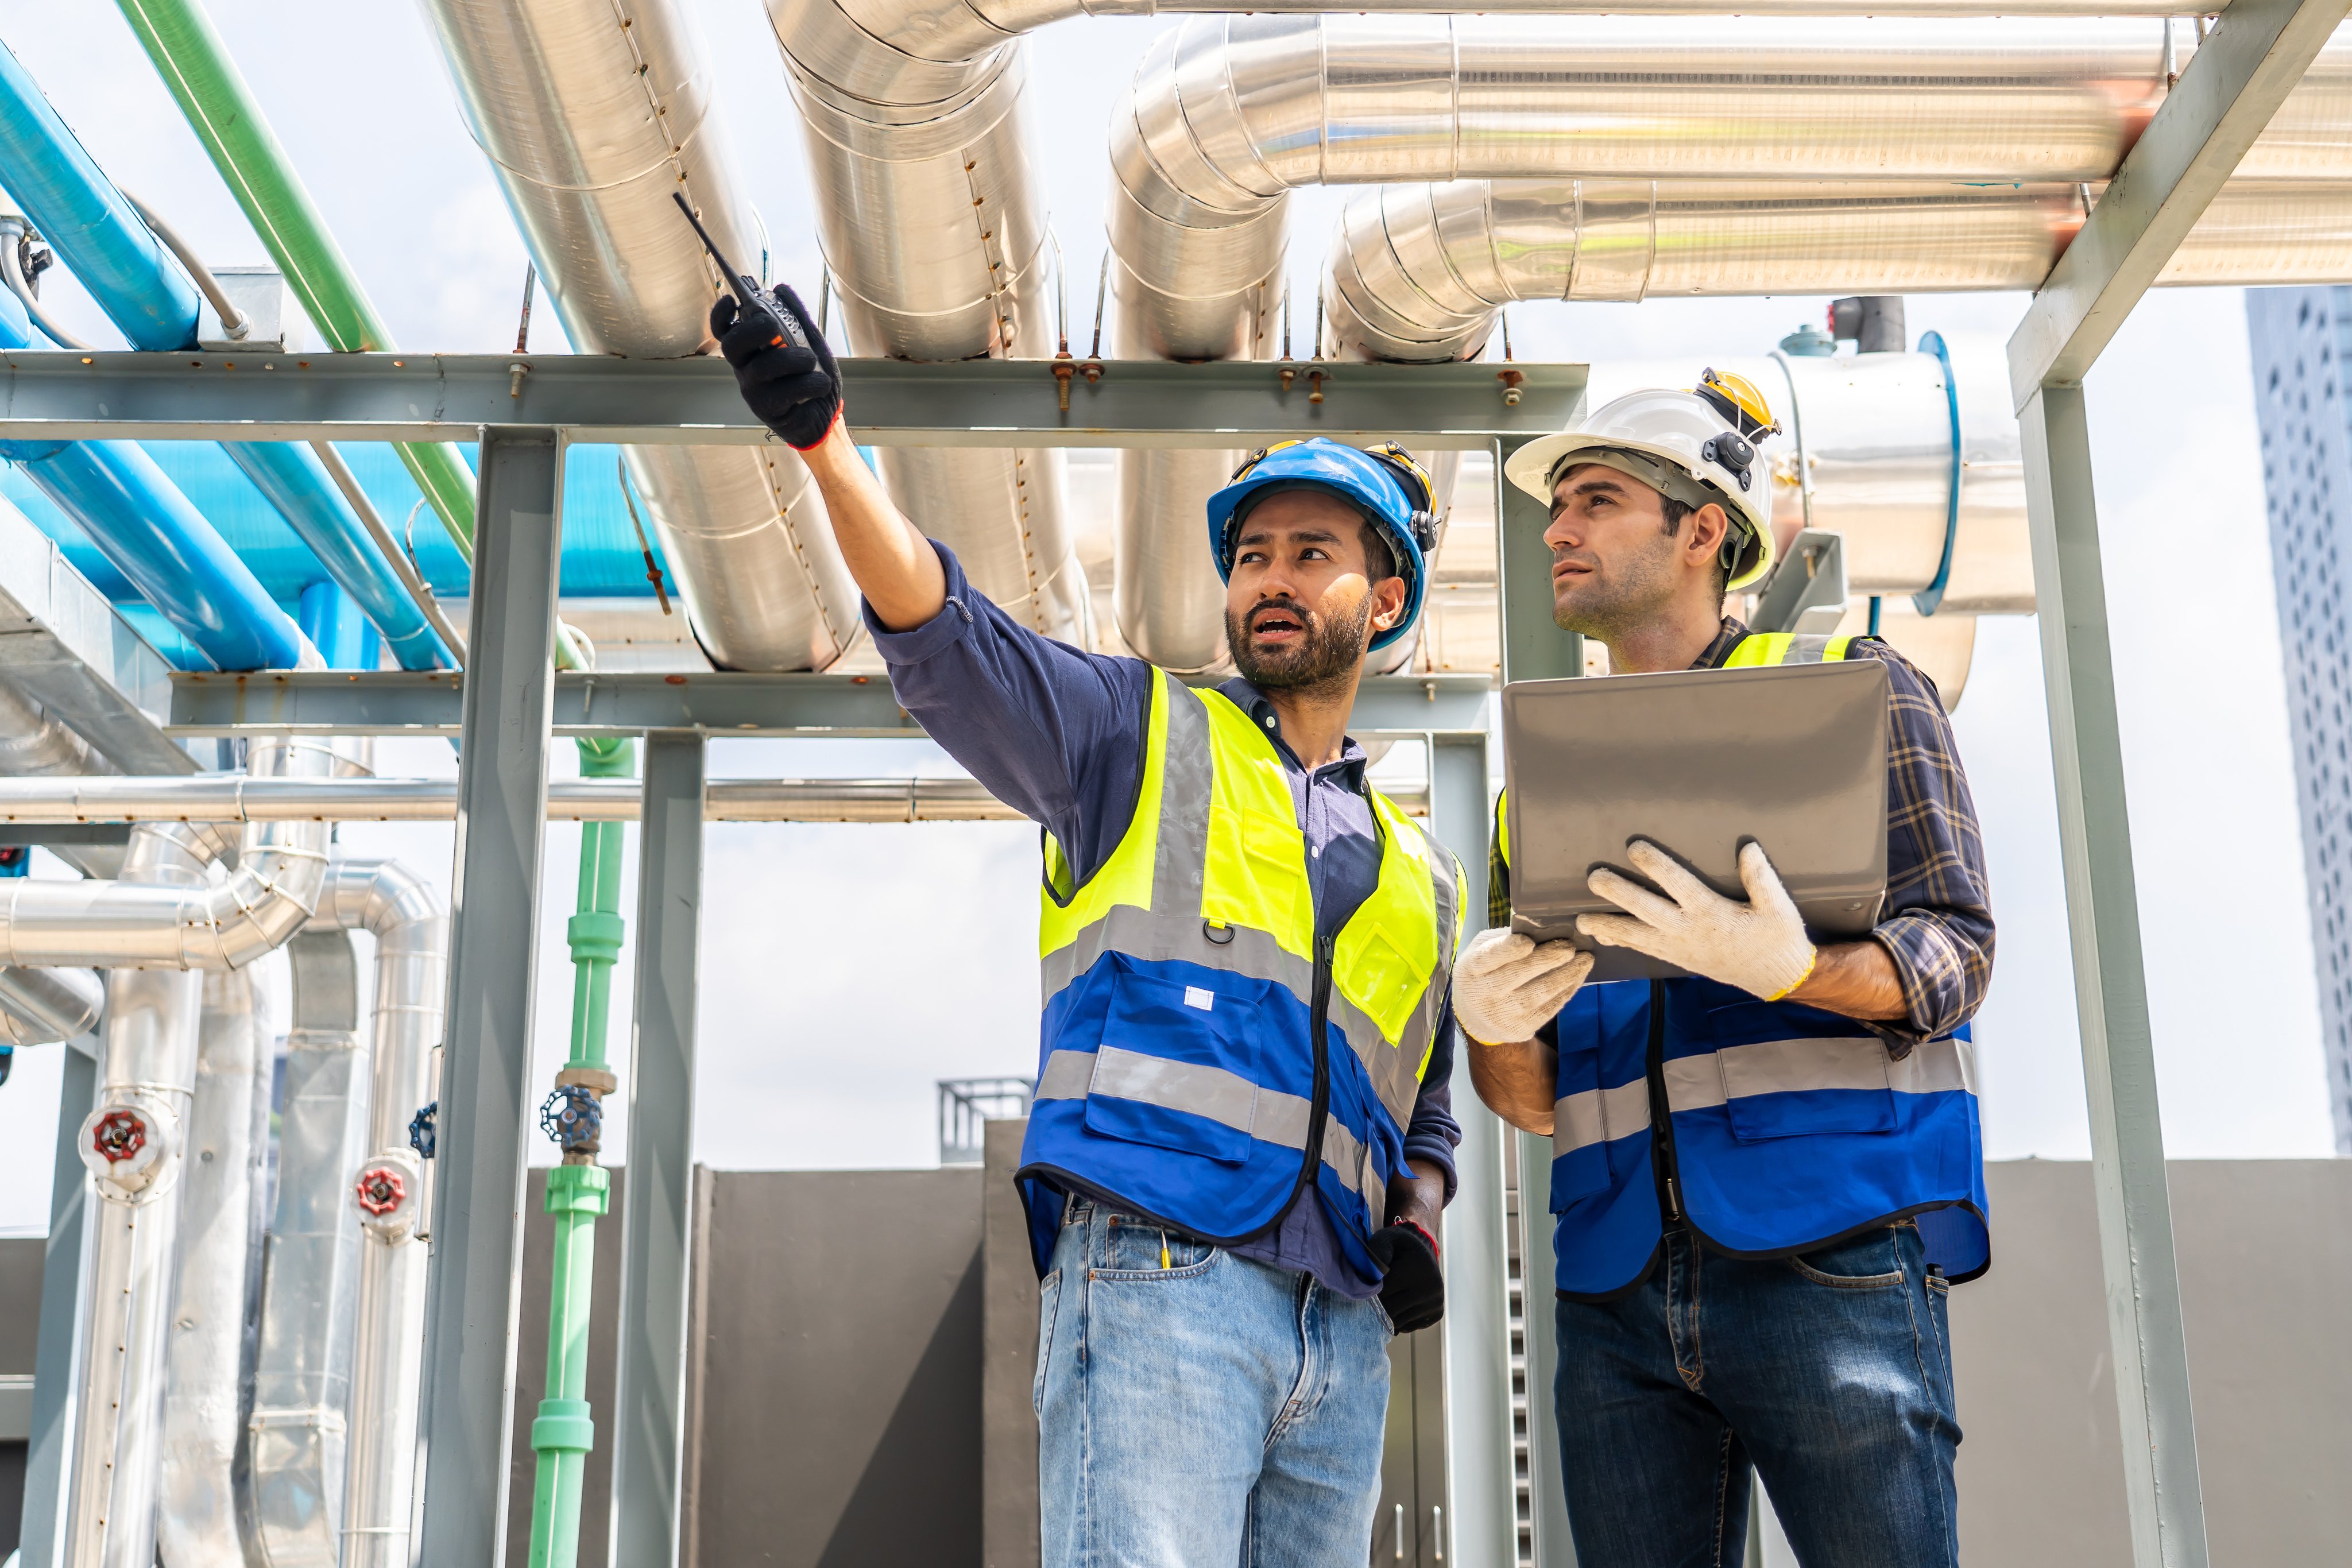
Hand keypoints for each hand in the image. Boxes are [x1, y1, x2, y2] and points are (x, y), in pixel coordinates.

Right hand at [711, 284, 839, 449]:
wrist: (828, 414)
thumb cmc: (813, 375)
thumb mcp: (810, 341)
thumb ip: (796, 316)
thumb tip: (780, 288)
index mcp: (752, 348)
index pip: (725, 330)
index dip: (721, 314)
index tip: (731, 298)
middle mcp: (746, 368)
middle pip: (732, 345)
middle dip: (752, 331)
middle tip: (773, 327)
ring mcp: (754, 390)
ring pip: (762, 368)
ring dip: (792, 359)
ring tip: (811, 361)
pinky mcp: (768, 411)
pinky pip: (782, 392)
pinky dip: (808, 383)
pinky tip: (821, 384)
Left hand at [1366, 1219, 1442, 1333]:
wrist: (1423, 1250)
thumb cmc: (1399, 1246)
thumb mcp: (1387, 1239)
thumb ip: (1377, 1252)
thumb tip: (1372, 1276)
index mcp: (1420, 1268)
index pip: (1384, 1292)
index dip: (1369, 1292)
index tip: (1365, 1286)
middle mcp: (1432, 1287)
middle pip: (1391, 1310)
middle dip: (1377, 1305)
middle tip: (1371, 1296)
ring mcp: (1436, 1303)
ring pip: (1399, 1322)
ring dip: (1387, 1314)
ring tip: (1386, 1298)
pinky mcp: (1437, 1314)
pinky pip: (1408, 1326)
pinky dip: (1399, 1319)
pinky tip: (1399, 1304)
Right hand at [1454, 928, 1593, 1044]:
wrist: (1476, 1016)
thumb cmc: (1484, 972)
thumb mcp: (1482, 949)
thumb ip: (1506, 939)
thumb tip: (1545, 928)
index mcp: (1471, 968)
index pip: (1489, 957)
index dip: (1508, 950)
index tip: (1529, 942)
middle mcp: (1483, 993)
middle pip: (1518, 974)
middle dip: (1548, 959)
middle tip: (1570, 947)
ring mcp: (1502, 1015)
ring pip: (1539, 993)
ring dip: (1566, 975)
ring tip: (1585, 960)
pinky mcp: (1519, 1029)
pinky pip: (1548, 1009)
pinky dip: (1566, 991)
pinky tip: (1578, 977)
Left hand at [1578, 840, 1816, 1001]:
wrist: (1776, 978)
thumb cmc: (1777, 938)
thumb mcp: (1778, 907)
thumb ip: (1760, 877)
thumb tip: (1748, 847)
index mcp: (1711, 912)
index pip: (1677, 883)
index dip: (1654, 865)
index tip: (1633, 847)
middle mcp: (1688, 930)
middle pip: (1645, 909)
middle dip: (1618, 893)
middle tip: (1594, 878)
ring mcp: (1678, 946)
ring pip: (1636, 935)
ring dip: (1608, 924)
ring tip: (1581, 918)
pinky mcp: (1676, 957)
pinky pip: (1642, 948)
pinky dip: (1620, 941)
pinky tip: (1600, 935)